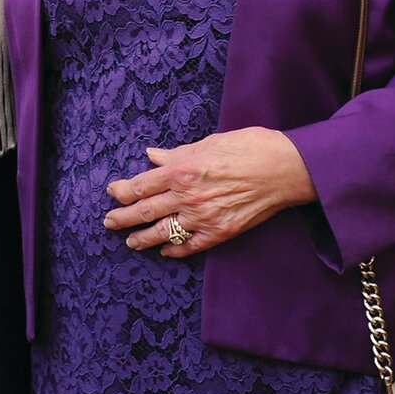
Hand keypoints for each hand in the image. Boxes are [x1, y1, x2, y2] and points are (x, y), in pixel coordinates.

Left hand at [103, 126, 316, 256]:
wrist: (286, 168)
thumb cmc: (250, 146)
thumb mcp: (208, 142)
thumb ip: (177, 154)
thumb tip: (152, 156)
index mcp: (182, 170)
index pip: (141, 185)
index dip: (121, 191)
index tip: (112, 192)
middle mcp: (188, 196)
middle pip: (144, 211)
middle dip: (122, 218)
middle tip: (108, 222)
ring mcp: (203, 217)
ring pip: (163, 233)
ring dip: (142, 238)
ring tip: (130, 242)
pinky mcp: (221, 232)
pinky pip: (190, 246)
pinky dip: (175, 250)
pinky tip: (165, 251)